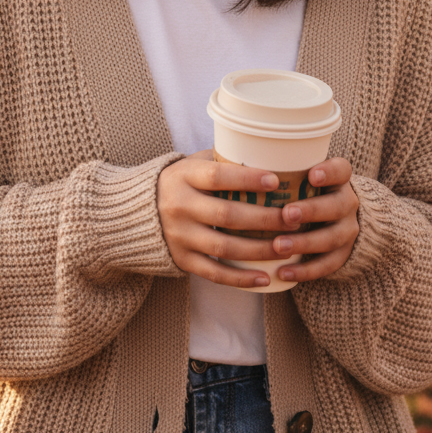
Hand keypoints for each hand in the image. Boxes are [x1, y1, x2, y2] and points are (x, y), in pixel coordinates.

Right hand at [157, 149, 291, 288]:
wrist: (138, 210)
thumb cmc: (181, 181)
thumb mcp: (193, 162)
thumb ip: (223, 159)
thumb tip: (268, 154)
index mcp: (184, 176)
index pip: (218, 176)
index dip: (247, 179)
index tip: (275, 181)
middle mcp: (179, 206)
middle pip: (227, 215)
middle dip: (264, 219)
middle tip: (293, 218)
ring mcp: (180, 236)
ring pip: (224, 247)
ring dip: (259, 250)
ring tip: (287, 247)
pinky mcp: (182, 259)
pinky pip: (214, 273)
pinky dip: (240, 278)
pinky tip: (265, 277)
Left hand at [271, 157, 359, 281]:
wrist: (335, 218)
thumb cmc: (306, 190)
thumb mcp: (301, 176)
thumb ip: (280, 172)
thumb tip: (232, 161)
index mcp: (338, 179)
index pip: (341, 170)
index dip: (329, 172)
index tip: (312, 175)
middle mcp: (347, 203)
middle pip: (337, 206)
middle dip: (311, 210)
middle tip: (286, 214)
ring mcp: (347, 230)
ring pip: (331, 238)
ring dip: (304, 243)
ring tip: (279, 246)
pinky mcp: (343, 255)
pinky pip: (327, 265)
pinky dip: (305, 270)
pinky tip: (283, 272)